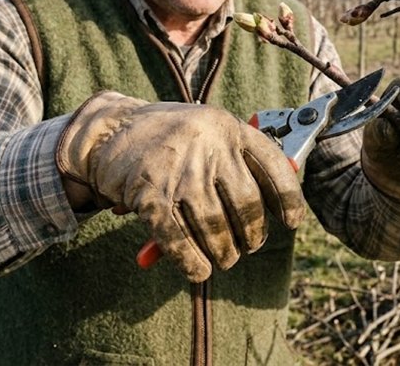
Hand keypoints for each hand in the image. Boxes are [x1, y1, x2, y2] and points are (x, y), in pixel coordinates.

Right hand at [56, 91, 304, 281]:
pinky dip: (192, 263)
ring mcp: (179, 171)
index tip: (292, 221)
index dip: (289, 198)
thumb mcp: (206, 131)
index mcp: (228, 127)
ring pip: (216, 229)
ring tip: (224, 258)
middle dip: (253, 235)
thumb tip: (275, 203)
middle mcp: (208, 146)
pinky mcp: (151, 195)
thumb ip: (237, 159)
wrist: (106, 129)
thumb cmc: (166, 137)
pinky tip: (198, 271)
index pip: (273, 166)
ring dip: (224, 253)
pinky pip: (180, 241)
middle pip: (247, 205)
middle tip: (249, 246)